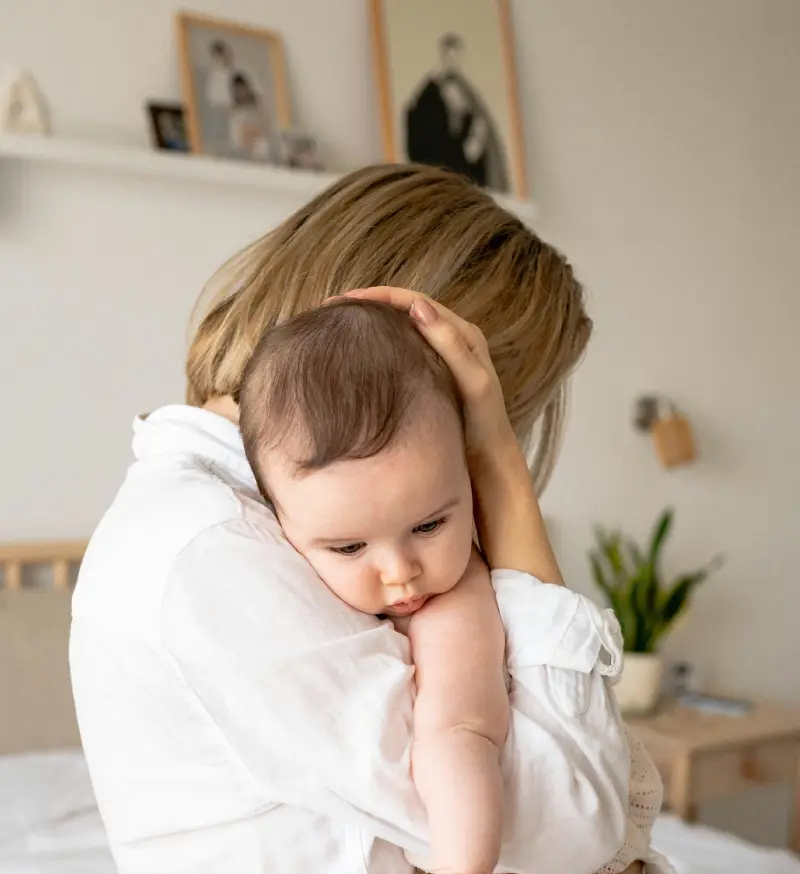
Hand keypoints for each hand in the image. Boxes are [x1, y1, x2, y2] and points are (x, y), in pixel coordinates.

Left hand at [334, 288, 561, 583]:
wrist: (509, 576)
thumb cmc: (460, 548)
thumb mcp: (409, 498)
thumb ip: (382, 477)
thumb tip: (327, 467)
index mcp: (448, 424)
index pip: (419, 363)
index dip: (383, 335)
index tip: (333, 321)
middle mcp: (471, 414)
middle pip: (441, 341)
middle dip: (398, 310)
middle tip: (350, 295)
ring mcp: (487, 421)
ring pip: (463, 345)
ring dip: (422, 313)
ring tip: (382, 295)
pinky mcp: (495, 432)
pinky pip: (475, 376)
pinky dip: (448, 341)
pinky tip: (420, 316)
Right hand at [336, 287, 519, 472]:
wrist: (489, 460)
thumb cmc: (484, 423)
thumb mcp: (473, 382)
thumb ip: (450, 345)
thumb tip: (418, 306)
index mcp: (463, 333)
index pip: (414, 301)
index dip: (380, 295)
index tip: (346, 299)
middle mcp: (451, 338)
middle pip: (405, 310)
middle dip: (370, 304)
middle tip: (333, 307)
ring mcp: (439, 356)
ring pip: (400, 328)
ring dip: (373, 322)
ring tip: (339, 323)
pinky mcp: (429, 374)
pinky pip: (400, 349)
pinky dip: (379, 344)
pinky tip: (358, 352)